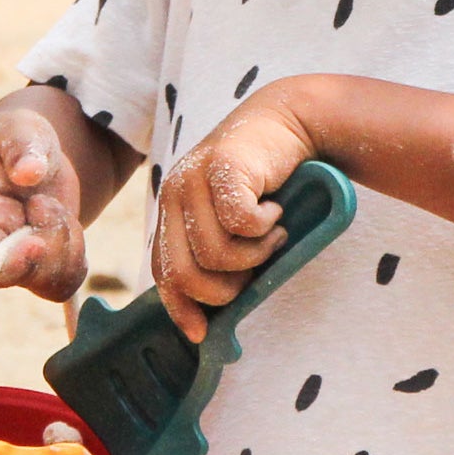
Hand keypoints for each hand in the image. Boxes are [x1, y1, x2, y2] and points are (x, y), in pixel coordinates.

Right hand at [0, 104, 86, 300]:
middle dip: (52, 243)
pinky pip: (69, 279)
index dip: (11, 265)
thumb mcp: (20, 131)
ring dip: (69, 246)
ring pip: (53, 284)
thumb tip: (28, 171)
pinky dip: (79, 256)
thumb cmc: (18, 138)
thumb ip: (21, 149)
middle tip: (46, 203)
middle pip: (26, 278)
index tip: (37, 240)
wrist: (31, 153)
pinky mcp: (48, 263)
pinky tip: (68, 224)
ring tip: (55, 208)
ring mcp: (24, 260)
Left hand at [153, 84, 315, 341]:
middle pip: (186, 275)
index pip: (163, 274)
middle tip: (256, 268)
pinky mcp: (221, 166)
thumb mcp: (235, 223)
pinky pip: (240, 224)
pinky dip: (265, 228)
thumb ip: (220, 255)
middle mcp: (173, 196)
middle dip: (227, 288)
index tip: (202, 334)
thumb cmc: (268, 181)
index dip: (181, 309)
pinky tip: (275, 211)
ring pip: (216, 255)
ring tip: (272, 234)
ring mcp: (193, 179)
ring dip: (255, 256)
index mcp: (171, 213)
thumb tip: (213, 318)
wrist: (290, 119)